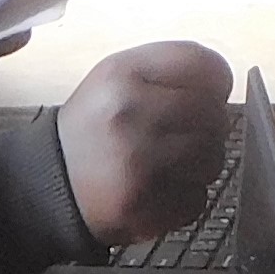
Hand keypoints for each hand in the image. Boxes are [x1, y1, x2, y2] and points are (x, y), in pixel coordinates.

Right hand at [57, 42, 232, 244]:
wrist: (51, 183)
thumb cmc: (95, 126)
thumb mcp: (116, 78)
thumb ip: (169, 70)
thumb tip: (224, 82)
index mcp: (123, 74)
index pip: (206, 66)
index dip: (215, 82)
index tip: (205, 94)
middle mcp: (130, 114)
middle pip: (215, 115)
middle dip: (207, 128)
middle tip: (181, 136)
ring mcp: (138, 164)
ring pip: (213, 159)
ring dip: (199, 165)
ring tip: (167, 164)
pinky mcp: (144, 207)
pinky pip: (197, 199)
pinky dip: (185, 198)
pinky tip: (158, 190)